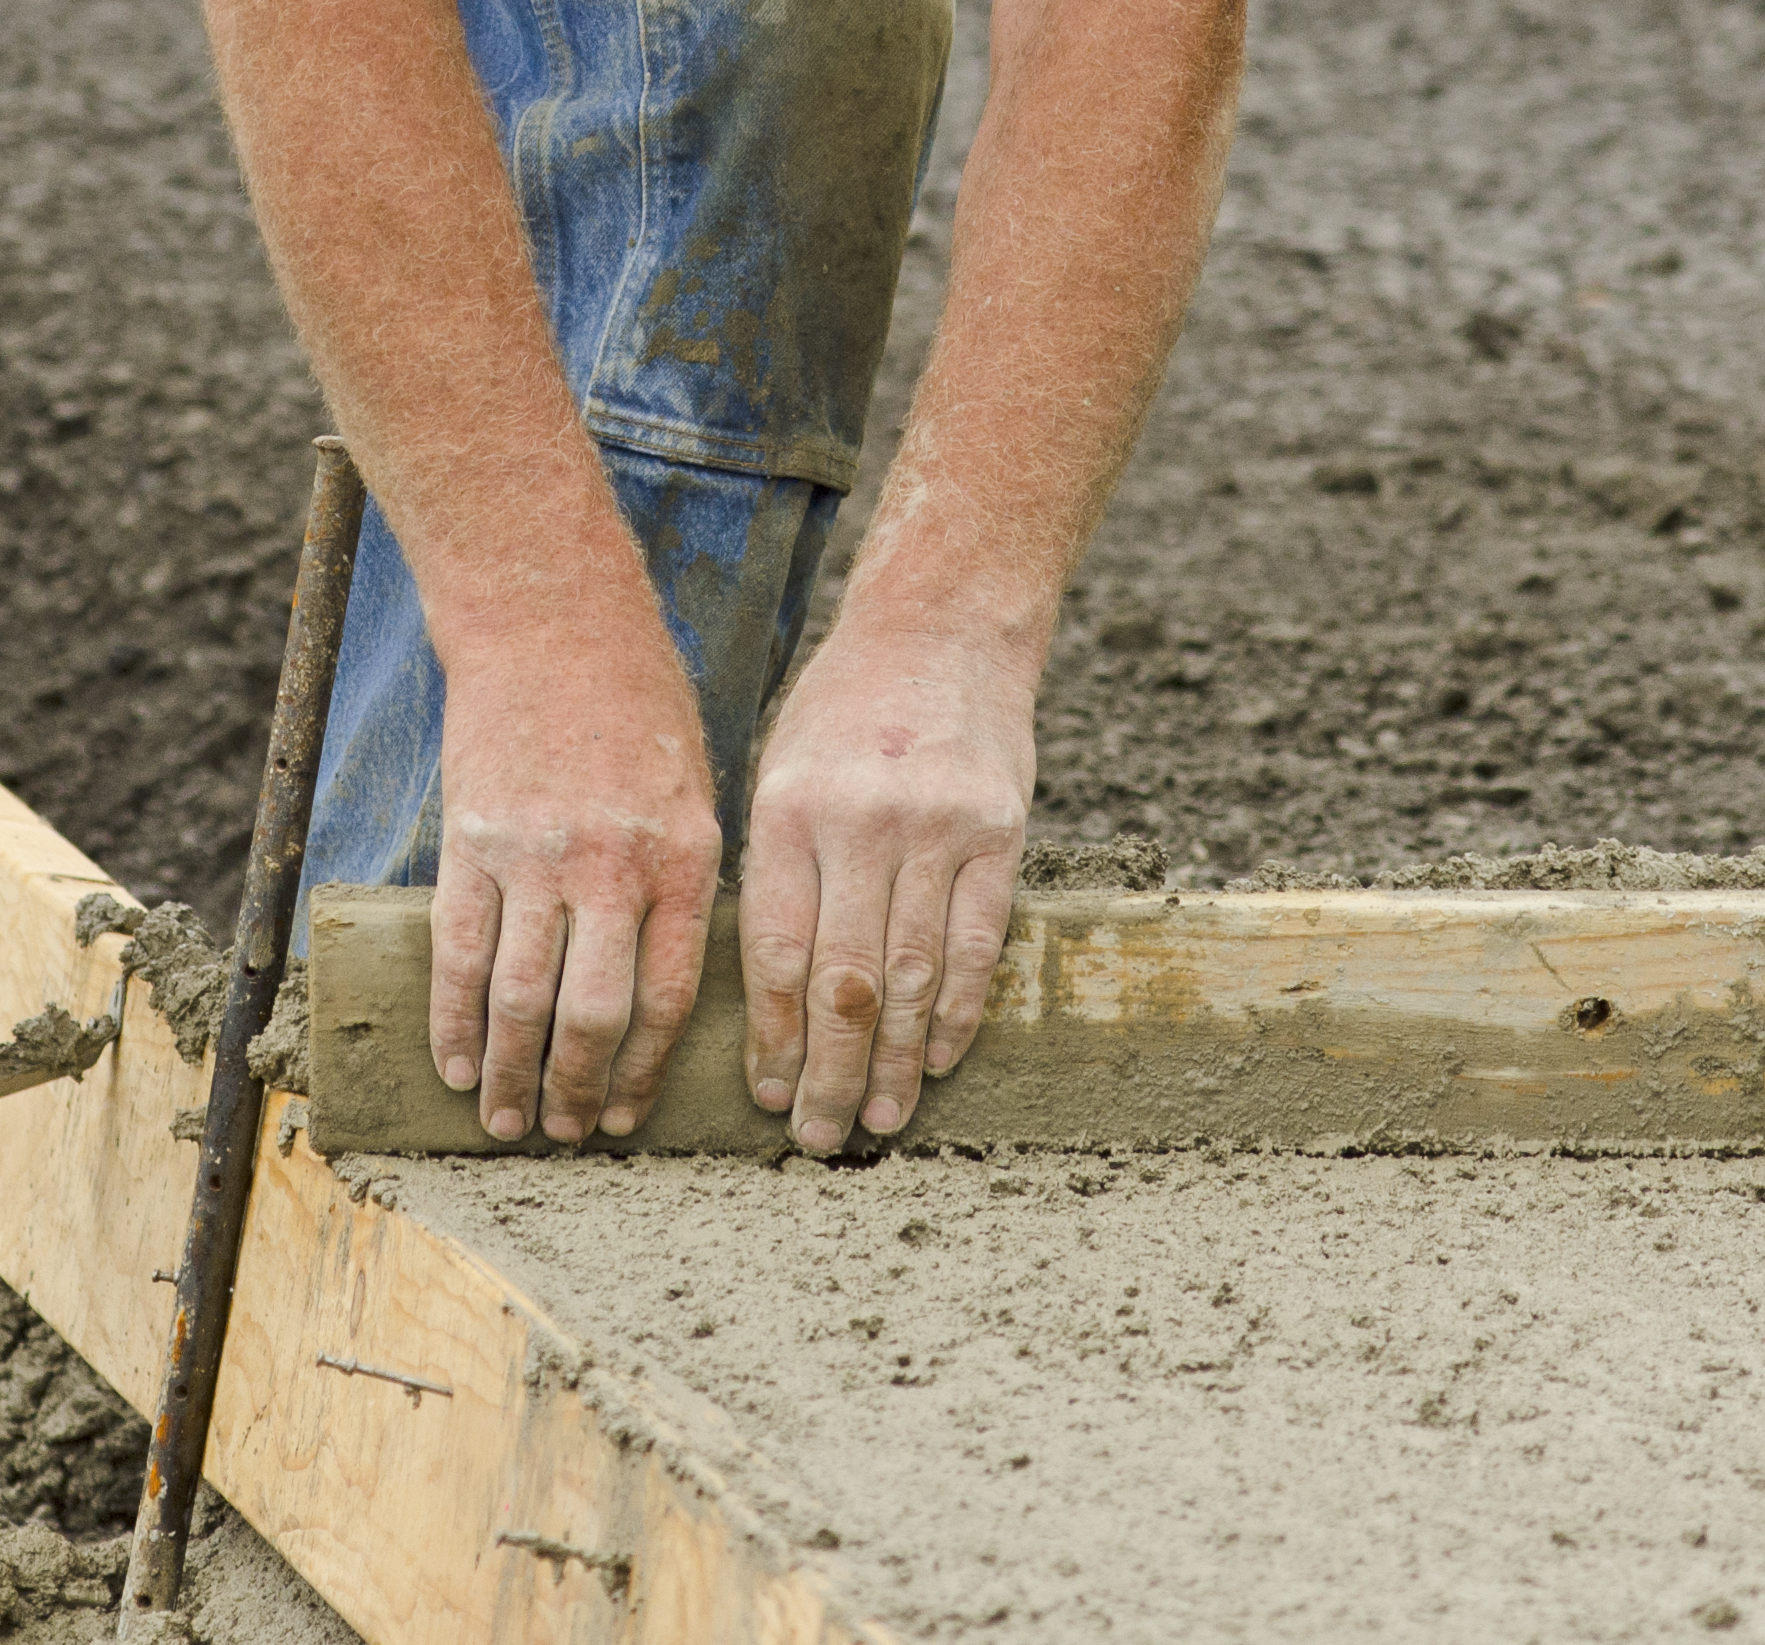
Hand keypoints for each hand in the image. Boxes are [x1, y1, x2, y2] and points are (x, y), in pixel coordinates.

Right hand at [429, 608, 721, 1144]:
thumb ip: (682, 880)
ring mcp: (537, 855)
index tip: (629, 1116)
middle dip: (579, 1090)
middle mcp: (614, 865)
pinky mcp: (472, 841)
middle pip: (593, 1014)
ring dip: (512, 1074)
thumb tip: (665, 981)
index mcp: (684, 858)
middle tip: (567, 1134)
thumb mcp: (694, 787)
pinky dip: (453, 1019)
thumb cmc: (634, 701)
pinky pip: (459, 952)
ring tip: (507, 1120)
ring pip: (520, 998)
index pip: (668, 997)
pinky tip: (456, 1064)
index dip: (644, 1070)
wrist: (551, 619)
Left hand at [739, 612, 1039, 1154]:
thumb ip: (776, 874)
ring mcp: (936, 827)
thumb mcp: (779, 772)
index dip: (773, 1037)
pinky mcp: (999, 830)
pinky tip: (939, 1058)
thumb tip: (765, 1004)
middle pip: (842, 981)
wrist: (942, 627)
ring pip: (912, 975)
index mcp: (787, 810)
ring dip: (897, 1061)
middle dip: (830, 1072)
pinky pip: (979, 944)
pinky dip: (958, 1010)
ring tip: (881, 1118)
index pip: (774, 952)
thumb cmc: (842, 712)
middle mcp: (860, 822)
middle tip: (820, 1137)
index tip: (770, 1096)